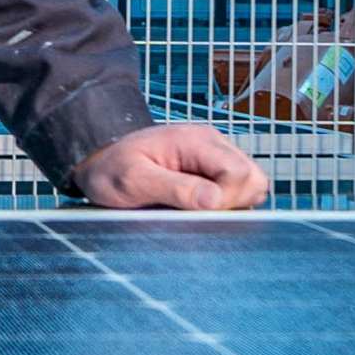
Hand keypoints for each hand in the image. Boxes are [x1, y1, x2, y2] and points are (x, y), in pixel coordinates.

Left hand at [72, 122, 272, 212]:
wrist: (100, 162)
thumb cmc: (111, 168)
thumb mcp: (134, 180)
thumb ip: (175, 188)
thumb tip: (214, 201)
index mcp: (197, 141)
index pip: (240, 172)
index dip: (227, 199)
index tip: (200, 211)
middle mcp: (214, 145)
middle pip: (254, 179)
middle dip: (234, 203)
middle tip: (198, 213)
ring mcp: (215, 159)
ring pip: (251, 186)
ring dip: (231, 206)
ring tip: (195, 211)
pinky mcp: (213, 173)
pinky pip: (237, 193)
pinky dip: (225, 206)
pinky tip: (197, 210)